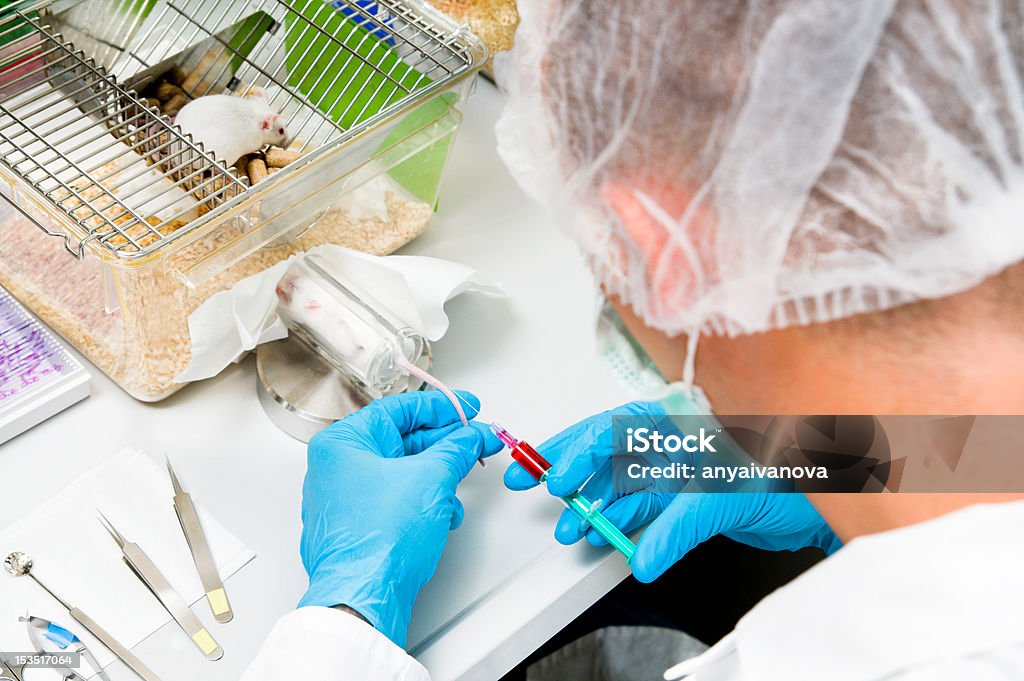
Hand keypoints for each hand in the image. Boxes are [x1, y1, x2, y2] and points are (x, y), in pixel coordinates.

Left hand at [299, 390, 502, 646]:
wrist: (364, 597)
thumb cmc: (378, 540)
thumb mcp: (431, 479)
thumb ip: (456, 449)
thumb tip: (471, 436)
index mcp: (344, 444)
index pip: (398, 410)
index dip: (440, 407)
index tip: (467, 407)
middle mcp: (338, 468)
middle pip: (402, 441)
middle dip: (444, 446)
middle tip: (476, 440)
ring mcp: (345, 499)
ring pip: (402, 473)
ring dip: (437, 478)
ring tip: (460, 484)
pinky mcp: (358, 527)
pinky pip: (395, 501)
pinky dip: (423, 503)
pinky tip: (444, 514)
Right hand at [504, 401, 840, 581]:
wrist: (836, 502)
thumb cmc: (802, 472)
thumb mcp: (732, 493)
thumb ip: (681, 525)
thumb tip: (643, 555)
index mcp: (686, 417)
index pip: (619, 426)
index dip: (580, 448)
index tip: (557, 473)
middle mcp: (678, 439)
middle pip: (610, 450)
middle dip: (570, 468)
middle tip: (536, 482)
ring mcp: (682, 470)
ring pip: (622, 483)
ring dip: (593, 504)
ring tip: (570, 524)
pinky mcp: (688, 499)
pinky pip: (643, 509)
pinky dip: (620, 523)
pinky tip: (600, 532)